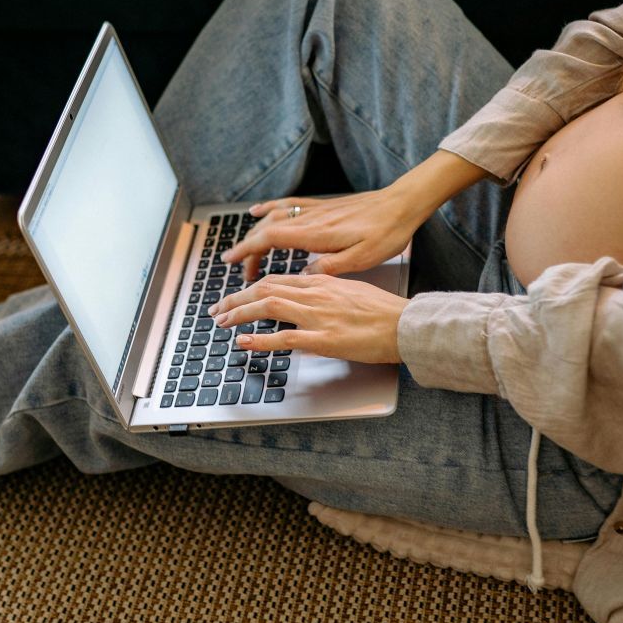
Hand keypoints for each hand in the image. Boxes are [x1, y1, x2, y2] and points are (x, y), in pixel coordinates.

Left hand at [206, 273, 407, 363]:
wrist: (405, 325)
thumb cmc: (383, 311)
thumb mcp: (350, 290)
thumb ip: (325, 292)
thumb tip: (307, 298)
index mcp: (322, 282)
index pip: (276, 280)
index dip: (251, 288)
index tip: (236, 296)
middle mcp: (315, 294)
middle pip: (265, 289)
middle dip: (236, 299)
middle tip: (218, 309)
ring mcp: (318, 316)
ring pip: (268, 306)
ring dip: (240, 313)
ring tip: (222, 321)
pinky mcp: (324, 339)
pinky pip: (285, 337)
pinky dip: (260, 339)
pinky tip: (244, 341)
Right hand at [220, 187, 422, 281]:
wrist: (402, 205)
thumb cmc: (386, 233)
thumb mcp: (361, 259)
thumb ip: (328, 268)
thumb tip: (302, 277)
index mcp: (316, 234)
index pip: (270, 240)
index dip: (247, 250)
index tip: (231, 263)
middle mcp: (311, 219)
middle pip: (266, 230)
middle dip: (248, 250)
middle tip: (241, 272)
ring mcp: (315, 210)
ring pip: (273, 218)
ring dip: (255, 233)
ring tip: (247, 252)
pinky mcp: (322, 206)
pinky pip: (287, 205)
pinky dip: (268, 208)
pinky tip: (258, 211)